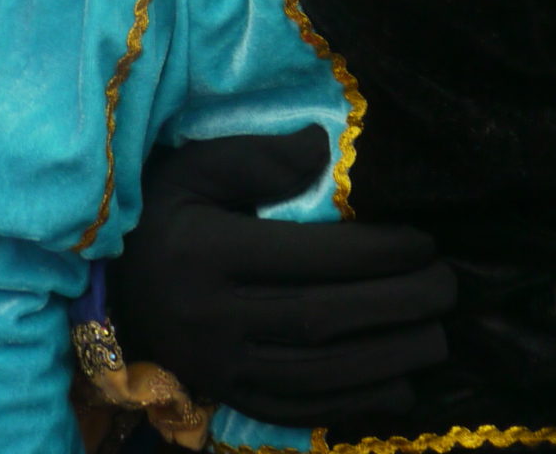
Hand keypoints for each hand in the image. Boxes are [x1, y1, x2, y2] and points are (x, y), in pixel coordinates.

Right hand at [110, 127, 455, 424]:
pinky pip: (296, 409)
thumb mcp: (193, 168)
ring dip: (387, 359)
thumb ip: (257, 157)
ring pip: (315, 373)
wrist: (108, 286)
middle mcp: (212, 317)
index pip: (306, 259)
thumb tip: (323, 147)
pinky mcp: (226, 394)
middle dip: (395, 306)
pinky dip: (353, 403)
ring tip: (438, 337)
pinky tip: (400, 388)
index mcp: (206, 253)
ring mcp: (218, 366)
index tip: (423, 242)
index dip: (373, 254)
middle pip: (320, 320)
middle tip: (448, 287)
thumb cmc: (161, 213)